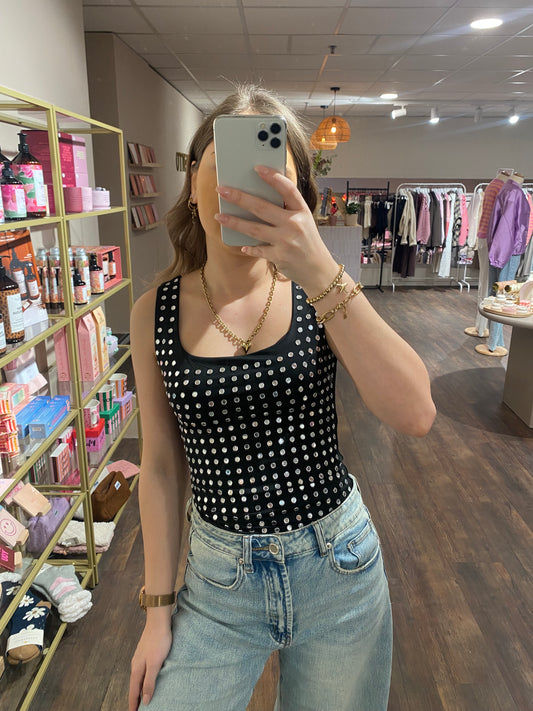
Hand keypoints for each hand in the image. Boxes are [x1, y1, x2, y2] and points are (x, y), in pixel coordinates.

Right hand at [129, 620, 171, 709]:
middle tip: (137, 709)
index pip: (134, 692)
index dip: (133, 704)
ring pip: (138, 678)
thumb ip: (149, 682)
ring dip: (139, 689)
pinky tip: (148, 679)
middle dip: (135, 699)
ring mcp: (140, 658)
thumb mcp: (155, 664)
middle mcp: (136, 665)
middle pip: (134, 686)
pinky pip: (143, 671)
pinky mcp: (146, 653)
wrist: (158, 621)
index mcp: (137, 669)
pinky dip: (144, 680)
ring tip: (143, 698)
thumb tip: (145, 700)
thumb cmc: (158, 641)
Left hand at [215, 165, 336, 289]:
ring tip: (219, 216)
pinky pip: (258, 249)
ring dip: (234, 222)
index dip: (273, 177)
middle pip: (262, 207)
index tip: (257, 168)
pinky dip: (249, 247)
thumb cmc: (307, 242)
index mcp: (302, 211)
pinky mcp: (279, 257)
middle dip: (239, 197)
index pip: (287, 189)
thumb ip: (287, 209)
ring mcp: (286, 241)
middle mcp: (294, 224)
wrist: (317, 269)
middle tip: (221, 190)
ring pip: (254, 229)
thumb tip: (260, 195)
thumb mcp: (304, 221)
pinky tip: (241, 245)